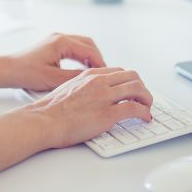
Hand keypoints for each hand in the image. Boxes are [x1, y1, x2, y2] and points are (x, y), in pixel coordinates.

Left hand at [8, 33, 106, 90]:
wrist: (8, 70)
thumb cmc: (26, 73)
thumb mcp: (54, 79)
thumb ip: (75, 77)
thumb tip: (92, 77)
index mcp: (61, 42)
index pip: (89, 50)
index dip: (100, 63)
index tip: (106, 74)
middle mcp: (59, 37)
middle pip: (88, 43)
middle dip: (97, 58)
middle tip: (104, 72)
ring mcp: (56, 39)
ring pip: (82, 44)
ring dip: (90, 56)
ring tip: (95, 72)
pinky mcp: (53, 44)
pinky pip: (73, 46)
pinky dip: (81, 56)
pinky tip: (83, 68)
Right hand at [24, 67, 153, 148]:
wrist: (43, 120)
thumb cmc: (50, 110)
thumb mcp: (67, 87)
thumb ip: (83, 87)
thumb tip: (92, 95)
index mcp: (89, 75)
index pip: (119, 71)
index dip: (129, 80)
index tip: (132, 88)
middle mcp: (99, 82)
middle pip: (133, 77)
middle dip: (142, 87)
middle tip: (143, 98)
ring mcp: (105, 96)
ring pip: (138, 89)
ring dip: (147, 99)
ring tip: (148, 108)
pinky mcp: (108, 113)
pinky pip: (136, 109)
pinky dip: (145, 113)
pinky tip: (145, 118)